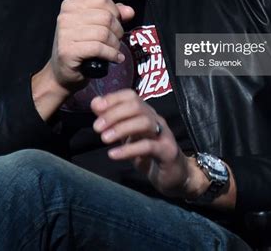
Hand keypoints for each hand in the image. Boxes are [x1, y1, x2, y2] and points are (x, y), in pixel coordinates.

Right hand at [49, 0, 134, 91]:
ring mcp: (65, 34)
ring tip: (114, 50)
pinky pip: (98, 48)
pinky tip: (114, 58)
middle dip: (117, 30)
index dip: (115, 12)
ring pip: (104, 33)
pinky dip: (111, 54)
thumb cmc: (80, 47)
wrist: (63, 72)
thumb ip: (112, 15)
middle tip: (116, 40)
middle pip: (106, 17)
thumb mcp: (95, 26)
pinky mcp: (68, 51)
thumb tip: (129, 11)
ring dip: (115, 44)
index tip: (116, 23)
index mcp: (71, 5)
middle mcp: (65, 17)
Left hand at [91, 90, 207, 198]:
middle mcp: (156, 119)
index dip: (113, 98)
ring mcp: (163, 134)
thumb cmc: (149, 154)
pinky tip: (113, 155)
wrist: (175, 175)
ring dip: (121, 128)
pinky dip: (129, 149)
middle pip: (136, 106)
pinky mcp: (167, 151)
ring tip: (104, 139)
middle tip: (97, 127)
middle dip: (114, 113)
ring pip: (144, 122)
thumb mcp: (128, 136)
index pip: (131, 96)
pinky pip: (148, 146)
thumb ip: (113, 119)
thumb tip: (95, 103)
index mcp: (146, 113)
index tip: (96, 107)